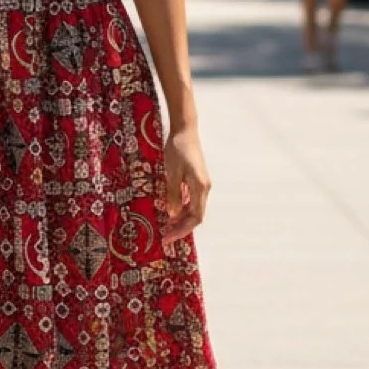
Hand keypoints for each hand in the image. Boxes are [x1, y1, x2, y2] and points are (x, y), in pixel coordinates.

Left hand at [161, 122, 210, 251]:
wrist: (185, 130)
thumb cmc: (177, 149)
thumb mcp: (172, 172)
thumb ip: (173, 194)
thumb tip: (172, 214)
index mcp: (200, 187)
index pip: (195, 217)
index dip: (182, 230)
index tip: (168, 237)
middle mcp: (204, 188)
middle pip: (196, 215)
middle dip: (181, 227)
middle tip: (165, 235)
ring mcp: (202, 184)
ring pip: (194, 208)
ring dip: (181, 219)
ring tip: (166, 226)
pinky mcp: (197, 180)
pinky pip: (191, 200)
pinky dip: (182, 208)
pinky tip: (170, 211)